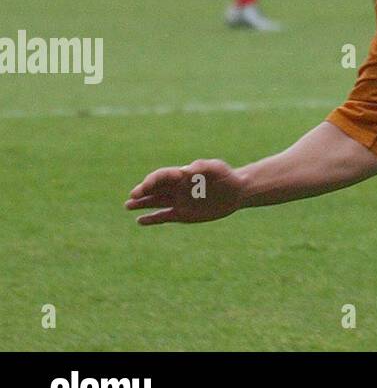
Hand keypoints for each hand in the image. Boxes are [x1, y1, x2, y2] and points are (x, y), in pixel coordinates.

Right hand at [125, 158, 244, 224]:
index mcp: (183, 175)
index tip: (146, 187)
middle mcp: (177, 188)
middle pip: (154, 189)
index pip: (162, 176)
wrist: (236, 192)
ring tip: (128, 205)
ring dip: (141, 204)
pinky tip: (140, 221)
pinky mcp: (182, 214)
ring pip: (155, 202)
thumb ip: (203, 167)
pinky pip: (163, 216)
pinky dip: (152, 219)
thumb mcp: (217, 168)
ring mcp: (178, 201)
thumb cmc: (227, 176)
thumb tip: (187, 169)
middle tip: (132, 197)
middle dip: (142, 191)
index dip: (152, 181)